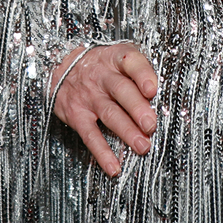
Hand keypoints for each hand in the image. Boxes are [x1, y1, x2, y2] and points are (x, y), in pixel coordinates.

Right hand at [50, 43, 159, 176]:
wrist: (60, 67)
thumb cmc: (101, 65)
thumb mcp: (118, 57)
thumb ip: (139, 72)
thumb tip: (163, 97)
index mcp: (116, 58)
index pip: (130, 62)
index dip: (142, 75)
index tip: (152, 89)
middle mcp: (102, 76)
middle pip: (121, 91)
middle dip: (137, 109)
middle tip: (151, 125)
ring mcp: (89, 97)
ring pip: (110, 114)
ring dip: (126, 131)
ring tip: (142, 146)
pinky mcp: (77, 116)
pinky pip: (91, 136)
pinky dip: (102, 153)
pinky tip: (114, 166)